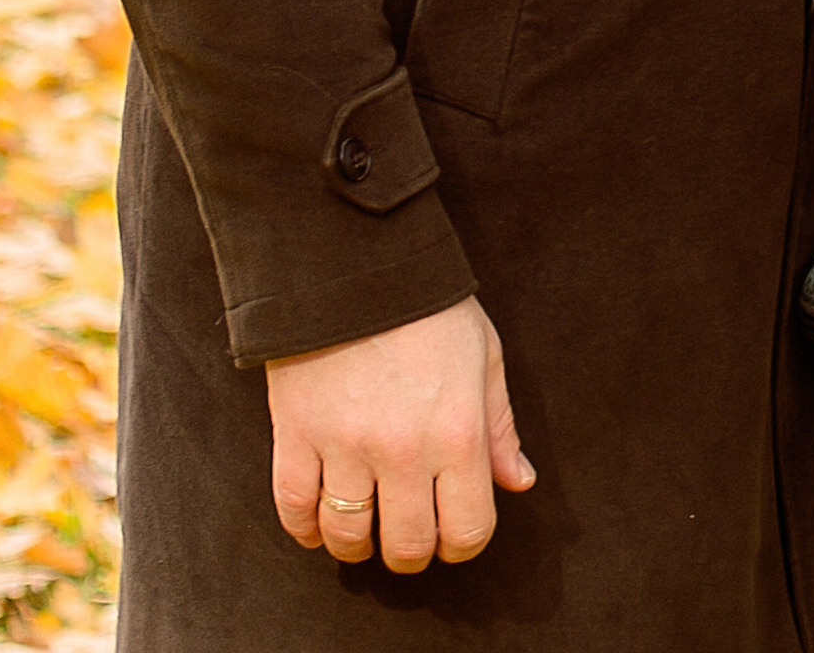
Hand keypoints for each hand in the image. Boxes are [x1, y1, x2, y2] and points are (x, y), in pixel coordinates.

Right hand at [268, 294, 531, 571]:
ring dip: (356, 546)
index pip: (468, 529)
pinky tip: (319, 519)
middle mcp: (403, 450)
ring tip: (363, 527)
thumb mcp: (483, 355)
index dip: (463, 542)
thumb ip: (500, 426)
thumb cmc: (429, 308)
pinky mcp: (295, 435)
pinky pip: (295, 511)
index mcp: (458, 432)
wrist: (355, 261)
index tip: (453, 533)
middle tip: (407, 535)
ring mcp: (345, 446)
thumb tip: (518, 483)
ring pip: (348, 538)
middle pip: (407, 546)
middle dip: (411, 552)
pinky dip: (306, 528)